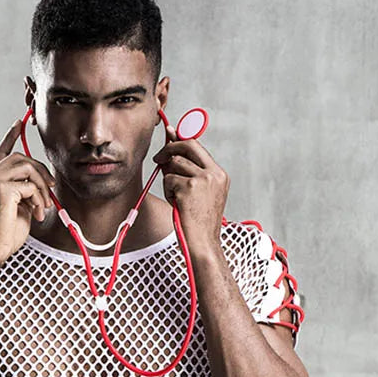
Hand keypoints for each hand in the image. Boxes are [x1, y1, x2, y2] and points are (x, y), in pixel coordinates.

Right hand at [0, 120, 55, 264]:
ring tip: (44, 206)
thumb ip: (25, 192)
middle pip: (20, 158)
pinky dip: (38, 199)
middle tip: (50, 190)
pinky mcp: (0, 189)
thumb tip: (43, 184)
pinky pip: (28, 185)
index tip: (18, 124)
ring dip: (41, 187)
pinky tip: (37, 213)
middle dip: (40, 171)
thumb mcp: (18, 208)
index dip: (10, 137)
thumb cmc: (4, 236)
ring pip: (26, 167)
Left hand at [153, 125, 228, 254]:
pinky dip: (167, 191)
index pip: (198, 146)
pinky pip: (169, 179)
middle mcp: (214, 173)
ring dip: (168, 179)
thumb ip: (190, 172)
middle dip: (169, 148)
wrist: (203, 243)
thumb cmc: (199, 222)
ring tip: (175, 197)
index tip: (170, 133)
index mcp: (219, 174)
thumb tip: (171, 152)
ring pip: (175, 164)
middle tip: (158, 158)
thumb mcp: (200, 194)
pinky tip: (176, 204)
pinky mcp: (190, 187)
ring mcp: (203, 179)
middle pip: (187, 145)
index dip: (181, 139)